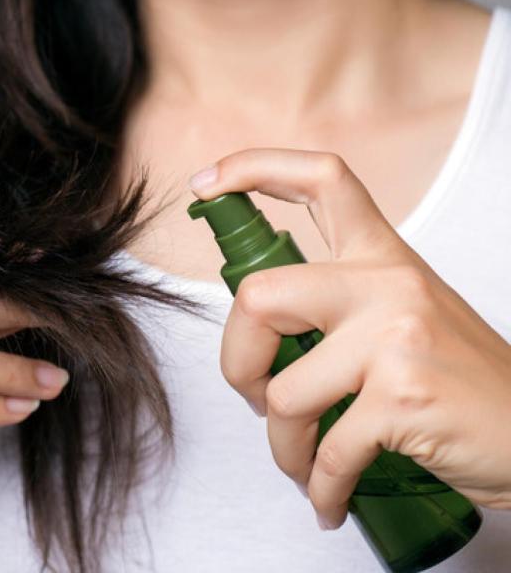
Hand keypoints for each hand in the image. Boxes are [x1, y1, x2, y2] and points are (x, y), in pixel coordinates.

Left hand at [188, 148, 510, 529]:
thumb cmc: (462, 384)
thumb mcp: (407, 317)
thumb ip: (341, 304)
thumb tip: (258, 326)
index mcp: (385, 258)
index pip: (322, 180)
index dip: (254, 169)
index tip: (206, 185)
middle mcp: (388, 285)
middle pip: (260, 297)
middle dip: (236, 362)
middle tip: (256, 396)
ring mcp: (396, 338)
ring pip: (283, 392)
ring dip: (282, 446)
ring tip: (304, 463)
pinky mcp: (403, 398)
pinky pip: (326, 451)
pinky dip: (318, 487)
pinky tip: (327, 500)